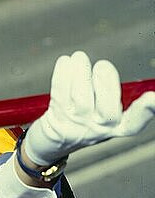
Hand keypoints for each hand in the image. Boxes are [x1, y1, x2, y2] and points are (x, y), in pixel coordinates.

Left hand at [24, 51, 154, 165]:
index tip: (152, 98)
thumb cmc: (82, 118)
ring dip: (80, 73)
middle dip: (106, 83)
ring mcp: (76, 126)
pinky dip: (62, 74)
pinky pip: (60, 94)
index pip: (134, 123)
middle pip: (107, 110)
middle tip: (102, 64)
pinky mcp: (56, 119)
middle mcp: (98, 129)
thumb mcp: (101, 113)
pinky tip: (65, 61)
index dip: (145, 111)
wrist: (53, 140)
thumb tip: (106, 69)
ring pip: (81, 99)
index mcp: (116, 127)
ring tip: (80, 57)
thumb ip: (107, 95)